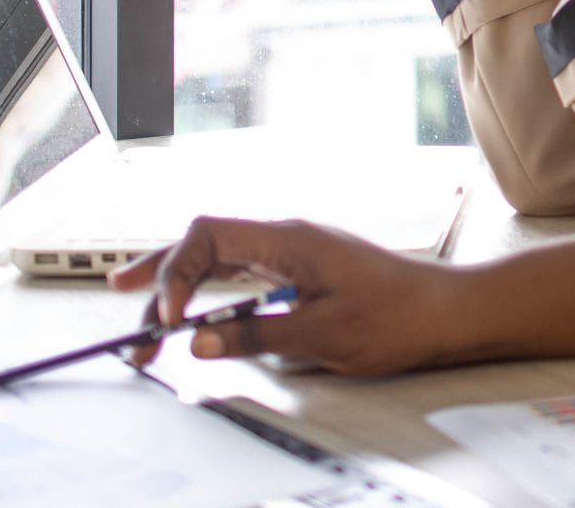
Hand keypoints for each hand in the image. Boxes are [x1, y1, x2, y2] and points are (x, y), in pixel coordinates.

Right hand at [108, 217, 473, 375]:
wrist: (447, 312)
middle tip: (127, 310)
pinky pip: (244, 272)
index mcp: (289, 239)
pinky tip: (196, 305)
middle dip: (162, 274)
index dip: (175, 273)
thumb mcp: (322, 334)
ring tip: (142, 306)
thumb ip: (256, 334)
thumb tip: (198, 339)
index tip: (167, 320)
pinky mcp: (304, 272)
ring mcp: (295, 253)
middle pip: (207, 243)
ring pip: (222, 256)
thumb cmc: (398, 316)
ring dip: (182, 280)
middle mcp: (287, 238)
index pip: (209, 236)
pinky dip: (212, 288)